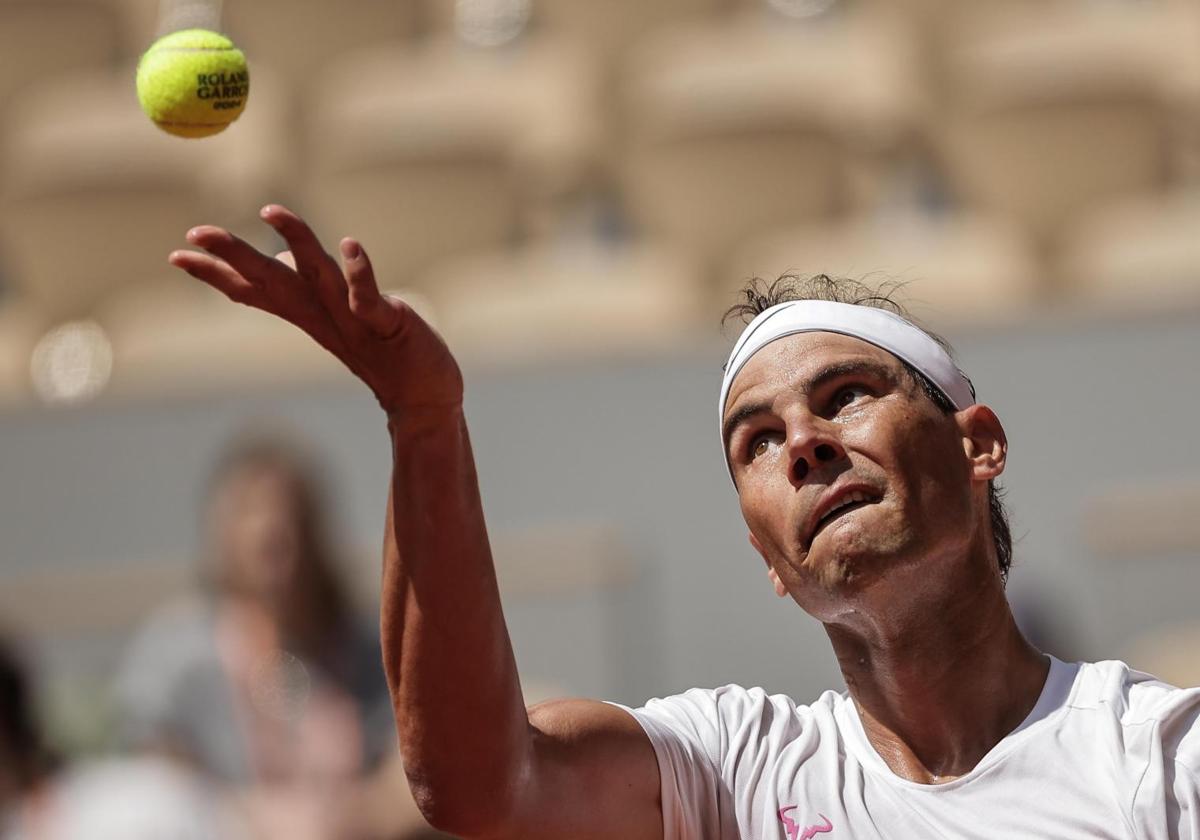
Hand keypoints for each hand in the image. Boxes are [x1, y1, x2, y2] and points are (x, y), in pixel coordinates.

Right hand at [168, 205, 462, 414]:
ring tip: (271, 211)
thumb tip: (283, 260)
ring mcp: (355, 320)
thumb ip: (312, 292)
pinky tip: (351, 245)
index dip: (218, 273)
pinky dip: (361, 273)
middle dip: (234, 254)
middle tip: (194, 232)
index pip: (256, 289)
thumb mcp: (342, 319)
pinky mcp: (389, 324)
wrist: (426, 400)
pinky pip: (370, 297)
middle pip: (273, 279)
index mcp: (311, 314)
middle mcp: (326, 315)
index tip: (177, 255)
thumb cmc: (386, 356)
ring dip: (296, 242)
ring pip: (318, 276)